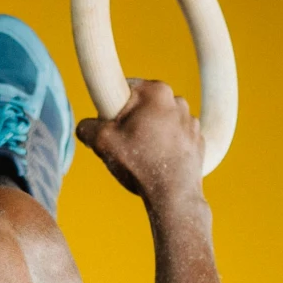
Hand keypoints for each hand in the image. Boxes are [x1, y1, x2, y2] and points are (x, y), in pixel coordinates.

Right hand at [75, 79, 203, 205]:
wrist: (174, 195)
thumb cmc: (140, 165)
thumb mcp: (102, 142)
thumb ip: (87, 127)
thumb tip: (85, 126)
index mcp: (156, 92)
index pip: (126, 87)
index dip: (114, 106)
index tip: (112, 125)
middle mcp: (178, 100)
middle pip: (144, 105)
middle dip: (133, 120)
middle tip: (125, 144)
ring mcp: (191, 120)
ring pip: (161, 120)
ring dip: (151, 132)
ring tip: (143, 156)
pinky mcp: (198, 139)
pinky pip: (176, 136)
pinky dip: (167, 145)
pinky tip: (159, 161)